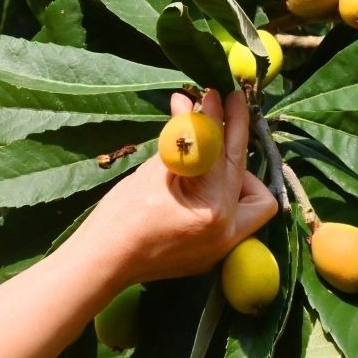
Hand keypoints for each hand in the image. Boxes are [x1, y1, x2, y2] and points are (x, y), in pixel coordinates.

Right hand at [76, 88, 279, 286]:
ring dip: (239, 173)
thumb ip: (181, 139)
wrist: (104, 263)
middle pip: (249, 175)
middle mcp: (228, 232)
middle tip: (231, 105)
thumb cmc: (121, 217)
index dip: (218, 118)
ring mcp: (224, 248)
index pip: (223, 152)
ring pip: (253, 200)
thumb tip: (190, 103)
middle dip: (238, 137)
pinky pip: (236, 218)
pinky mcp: (215, 253)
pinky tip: (206, 179)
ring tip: (216, 153)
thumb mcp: (153, 171)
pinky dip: (225, 193)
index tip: (216, 93)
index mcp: (213, 210)